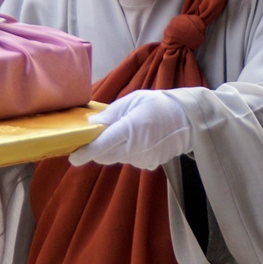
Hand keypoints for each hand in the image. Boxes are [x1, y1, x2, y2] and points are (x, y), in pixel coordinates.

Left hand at [67, 90, 193, 170]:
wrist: (189, 119)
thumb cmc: (160, 104)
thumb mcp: (133, 100)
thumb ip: (111, 113)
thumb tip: (91, 123)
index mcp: (131, 128)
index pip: (102, 145)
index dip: (85, 152)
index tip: (73, 156)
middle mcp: (136, 147)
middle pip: (105, 156)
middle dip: (97, 150)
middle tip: (97, 137)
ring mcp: (143, 158)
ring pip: (117, 158)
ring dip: (113, 149)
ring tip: (126, 132)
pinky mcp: (150, 164)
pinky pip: (130, 160)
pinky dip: (127, 152)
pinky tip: (139, 139)